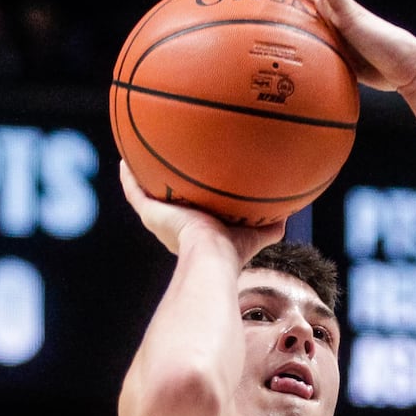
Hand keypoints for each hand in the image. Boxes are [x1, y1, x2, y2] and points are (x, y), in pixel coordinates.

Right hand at [119, 160, 284, 257]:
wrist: (212, 255)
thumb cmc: (234, 251)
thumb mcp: (256, 234)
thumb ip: (272, 226)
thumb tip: (289, 216)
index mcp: (198, 234)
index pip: (194, 216)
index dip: (193, 203)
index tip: (195, 191)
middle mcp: (175, 228)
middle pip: (168, 205)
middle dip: (167, 190)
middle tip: (165, 172)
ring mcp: (160, 221)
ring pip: (147, 197)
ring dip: (142, 179)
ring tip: (137, 160)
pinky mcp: (150, 213)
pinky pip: (134, 191)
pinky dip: (129, 176)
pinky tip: (126, 159)